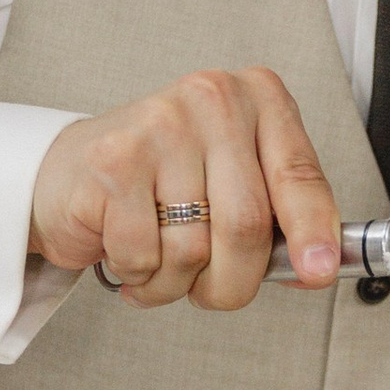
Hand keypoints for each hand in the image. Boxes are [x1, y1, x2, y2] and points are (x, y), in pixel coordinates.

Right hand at [30, 68, 338, 312]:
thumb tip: (315, 267)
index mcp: (259, 98)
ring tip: (159, 261)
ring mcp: (160, 125)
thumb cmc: (162, 181)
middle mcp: (213, 100)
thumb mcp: (235, 185)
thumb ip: (279, 219)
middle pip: (247, 224)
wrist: (72, 171)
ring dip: (176, 282)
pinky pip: (144, 254)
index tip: (317, 270)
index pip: (299, 174)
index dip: (312, 230)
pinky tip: (126, 249)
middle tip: (212, 291)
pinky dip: (138, 274)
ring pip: (193, 249)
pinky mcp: (113, 160)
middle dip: (231, 281)